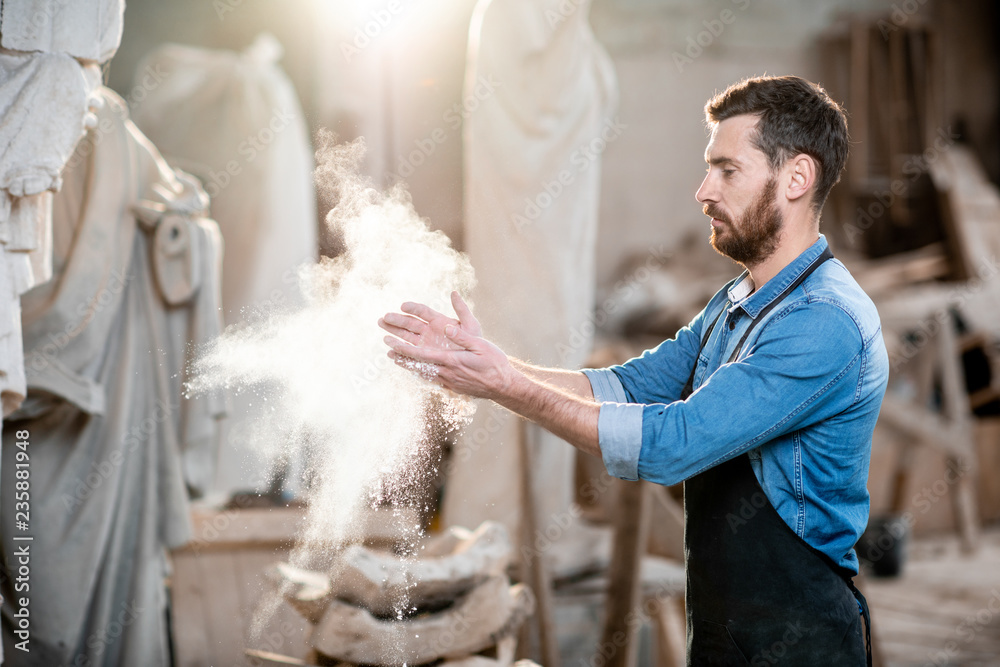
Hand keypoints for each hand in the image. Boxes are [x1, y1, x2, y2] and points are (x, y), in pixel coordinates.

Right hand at [378, 291, 481, 351]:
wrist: (476, 363)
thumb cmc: (475, 343)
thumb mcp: (471, 325)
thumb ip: (462, 310)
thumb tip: (454, 292)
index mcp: (439, 321)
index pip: (422, 311)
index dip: (412, 308)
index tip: (403, 306)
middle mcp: (429, 331)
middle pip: (409, 323)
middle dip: (396, 320)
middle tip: (384, 317)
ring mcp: (425, 344)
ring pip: (406, 336)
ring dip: (393, 332)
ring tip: (381, 327)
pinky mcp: (424, 356)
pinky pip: (410, 353)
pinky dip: (400, 352)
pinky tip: (390, 351)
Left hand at [379, 292, 513, 399]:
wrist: (503, 387)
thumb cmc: (494, 363)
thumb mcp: (480, 345)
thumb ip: (462, 337)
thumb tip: (446, 327)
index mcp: (451, 361)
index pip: (421, 355)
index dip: (403, 349)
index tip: (389, 343)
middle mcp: (446, 373)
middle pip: (417, 365)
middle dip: (401, 357)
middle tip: (386, 349)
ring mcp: (449, 382)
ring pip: (423, 373)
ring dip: (409, 365)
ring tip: (396, 359)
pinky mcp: (453, 387)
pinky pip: (432, 378)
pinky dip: (421, 372)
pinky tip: (419, 369)